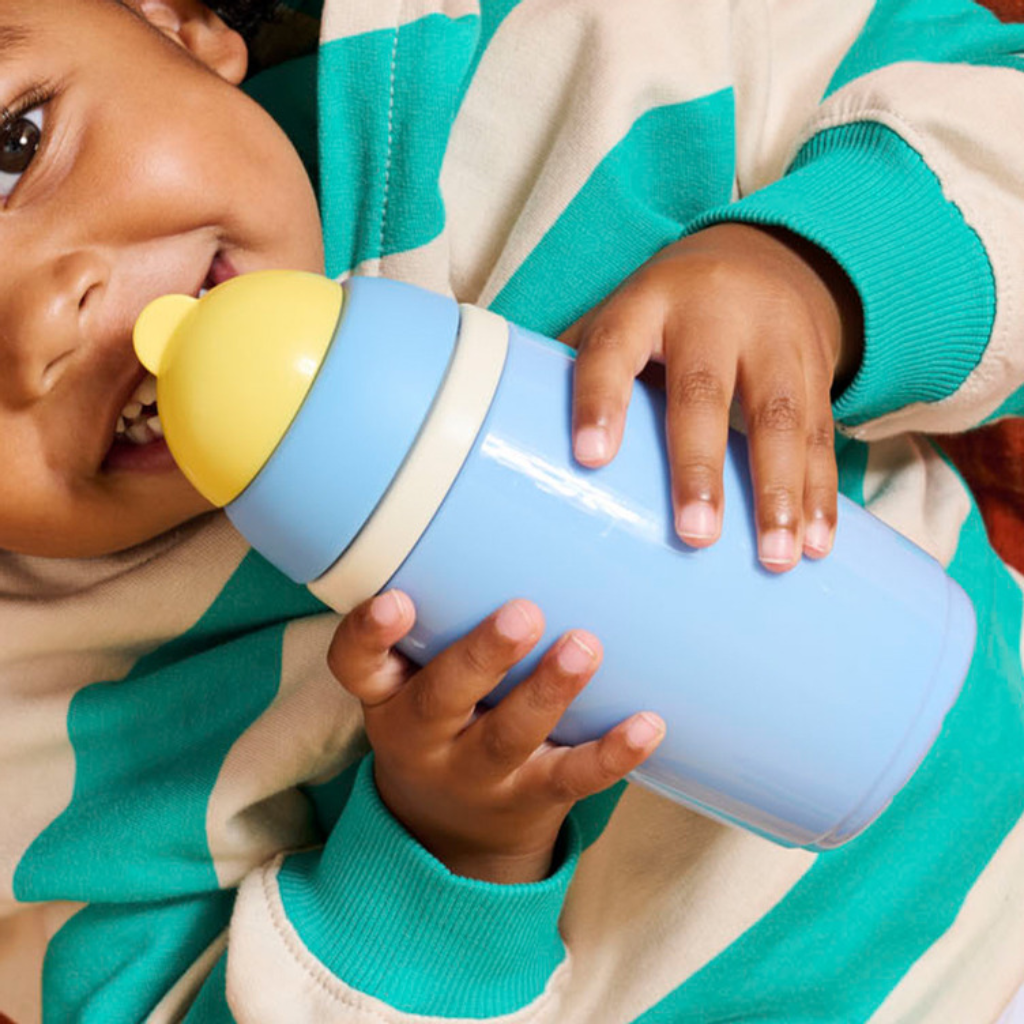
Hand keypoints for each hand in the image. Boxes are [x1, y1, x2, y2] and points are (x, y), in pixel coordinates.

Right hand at [327, 591, 664, 883]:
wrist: (452, 837)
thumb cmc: (442, 723)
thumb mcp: (414, 679)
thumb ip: (443, 618)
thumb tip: (506, 513)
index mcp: (388, 698)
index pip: (355, 666)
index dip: (367, 635)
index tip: (395, 599)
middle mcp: (424, 740)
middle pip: (442, 699)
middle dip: (482, 657)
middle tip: (522, 613)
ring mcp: (479, 775)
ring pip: (509, 737)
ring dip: (548, 692)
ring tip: (585, 647)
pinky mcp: (532, 798)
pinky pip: (572, 779)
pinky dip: (613, 754)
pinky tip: (648, 724)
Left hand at [562, 223, 862, 571]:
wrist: (765, 256)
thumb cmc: (666, 313)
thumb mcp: (621, 316)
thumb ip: (580, 372)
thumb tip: (515, 453)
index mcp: (645, 304)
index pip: (613, 347)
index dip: (601, 400)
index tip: (591, 459)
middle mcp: (712, 315)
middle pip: (705, 390)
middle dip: (701, 467)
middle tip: (696, 536)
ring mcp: (772, 339)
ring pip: (779, 415)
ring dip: (781, 492)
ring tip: (775, 559)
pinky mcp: (815, 370)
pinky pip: (822, 432)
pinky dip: (821, 491)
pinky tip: (816, 543)